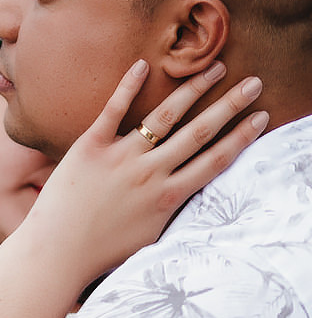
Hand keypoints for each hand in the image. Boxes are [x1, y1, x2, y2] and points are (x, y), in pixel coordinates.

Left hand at [21, 59, 267, 286]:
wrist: (55, 253)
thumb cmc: (99, 253)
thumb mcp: (148, 237)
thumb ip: (169, 212)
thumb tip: (186, 195)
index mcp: (168, 198)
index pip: (215, 160)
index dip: (242, 137)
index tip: (261, 117)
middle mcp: (150, 174)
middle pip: (200, 132)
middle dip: (231, 105)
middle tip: (253, 82)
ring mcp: (120, 158)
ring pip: (165, 116)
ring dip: (194, 89)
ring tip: (215, 68)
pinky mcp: (89, 148)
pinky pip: (112, 110)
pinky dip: (128, 86)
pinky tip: (143, 64)